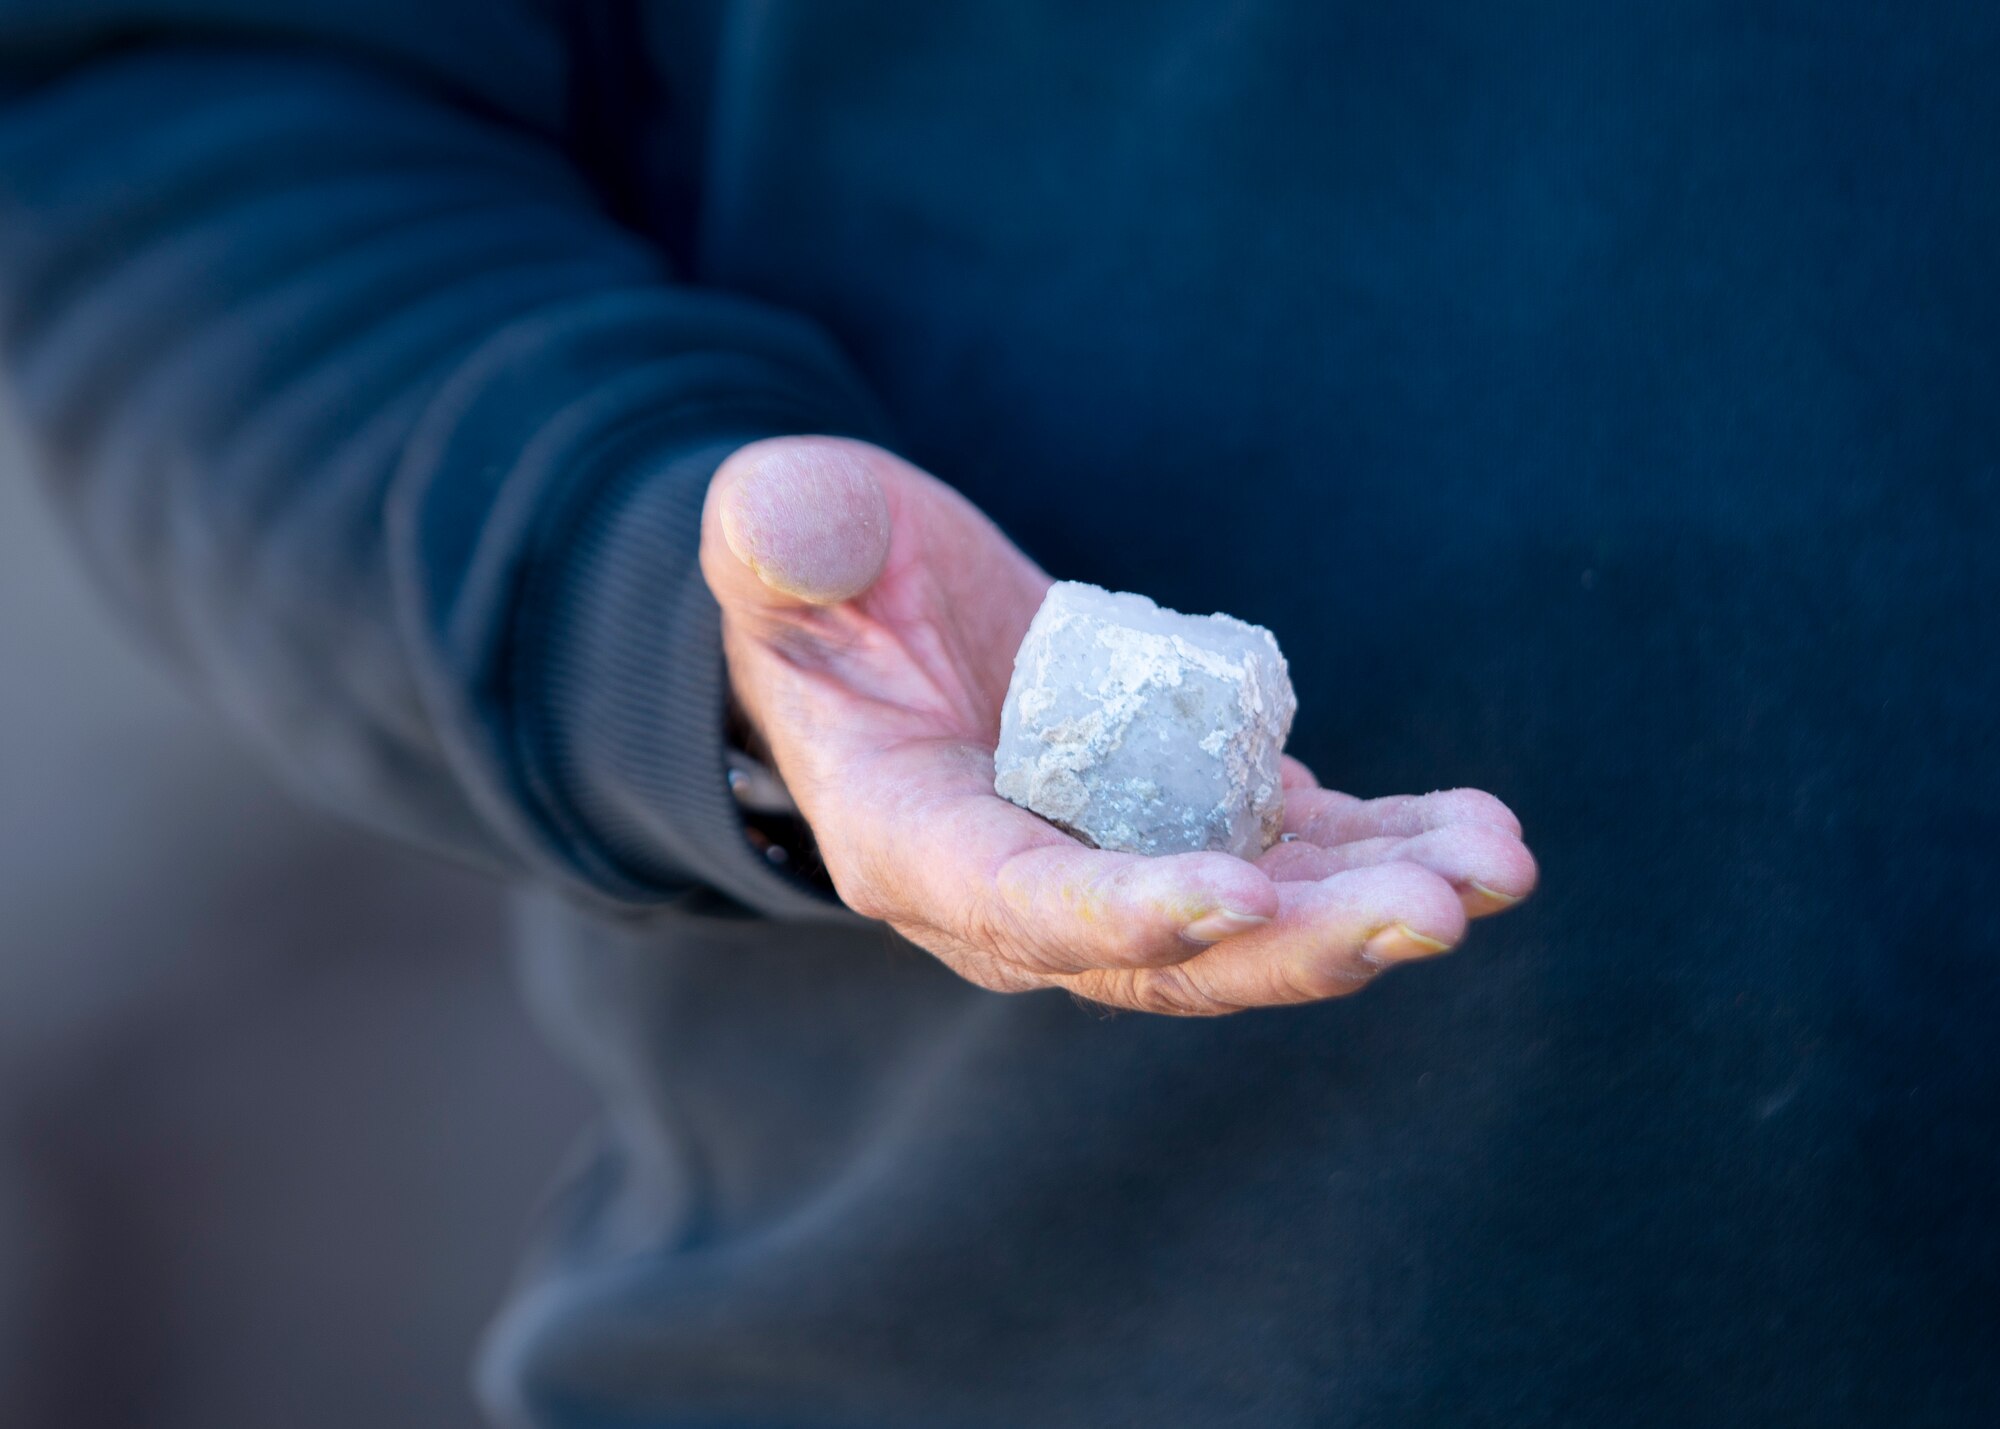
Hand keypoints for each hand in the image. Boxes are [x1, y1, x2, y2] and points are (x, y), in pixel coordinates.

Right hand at [701, 437, 1536, 1014]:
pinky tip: (1482, 834)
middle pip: (1167, 954)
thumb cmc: (821, 581)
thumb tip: (793, 534)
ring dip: (1371, 904)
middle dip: (1297, 945)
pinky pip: (1295, 855)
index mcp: (913, 838)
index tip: (1234, 894)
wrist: (885, 618)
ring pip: (1254, 920)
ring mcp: (1119, 860)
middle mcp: (1024, 889)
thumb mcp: (778, 536)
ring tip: (1492, 868)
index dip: (1118, 911)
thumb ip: (778, 534)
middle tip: (1427, 914)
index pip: (1015, 902)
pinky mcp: (1191, 817)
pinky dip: (1385, 848)